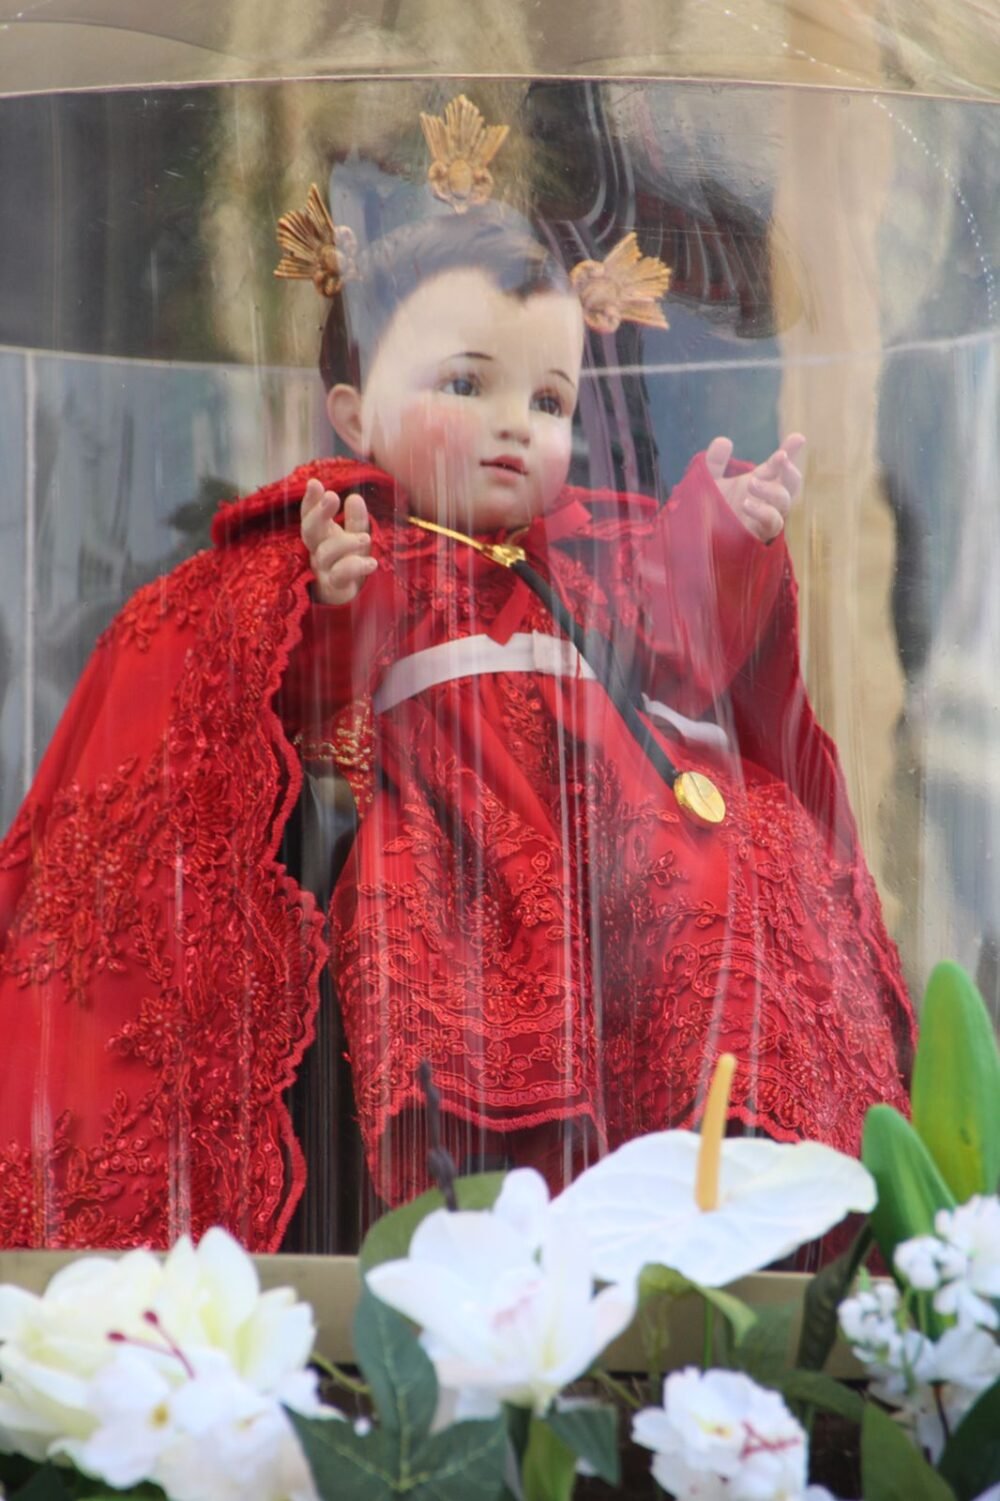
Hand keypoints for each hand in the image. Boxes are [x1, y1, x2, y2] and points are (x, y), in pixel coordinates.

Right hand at [300, 479, 376, 604]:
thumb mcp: (354, 537)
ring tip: (365, 538)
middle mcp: (317, 551)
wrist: (349, 601)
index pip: (309, 515)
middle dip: (319, 513)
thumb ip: (355, 519)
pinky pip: (340, 576)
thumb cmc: (348, 562)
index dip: (310, 501)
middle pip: (310, 531)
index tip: (314, 483)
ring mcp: (324, 570)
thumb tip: (354, 497)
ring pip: (325, 554)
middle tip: (332, 496)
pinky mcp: (335, 587)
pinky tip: (371, 562)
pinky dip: (355, 567)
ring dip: (344, 543)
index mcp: (321, 535)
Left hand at [705, 433, 805, 542]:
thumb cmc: (705, 507)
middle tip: (780, 456)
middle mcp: (767, 498)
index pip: (780, 464)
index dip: (790, 450)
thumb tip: (724, 441)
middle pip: (791, 482)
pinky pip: (773, 523)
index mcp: (760, 481)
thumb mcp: (707, 481)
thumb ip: (714, 461)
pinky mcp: (761, 534)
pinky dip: (764, 512)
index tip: (798, 438)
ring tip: (751, 484)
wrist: (697, 536)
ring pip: (785, 501)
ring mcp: (766, 516)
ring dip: (771, 490)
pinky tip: (747, 504)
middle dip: (788, 469)